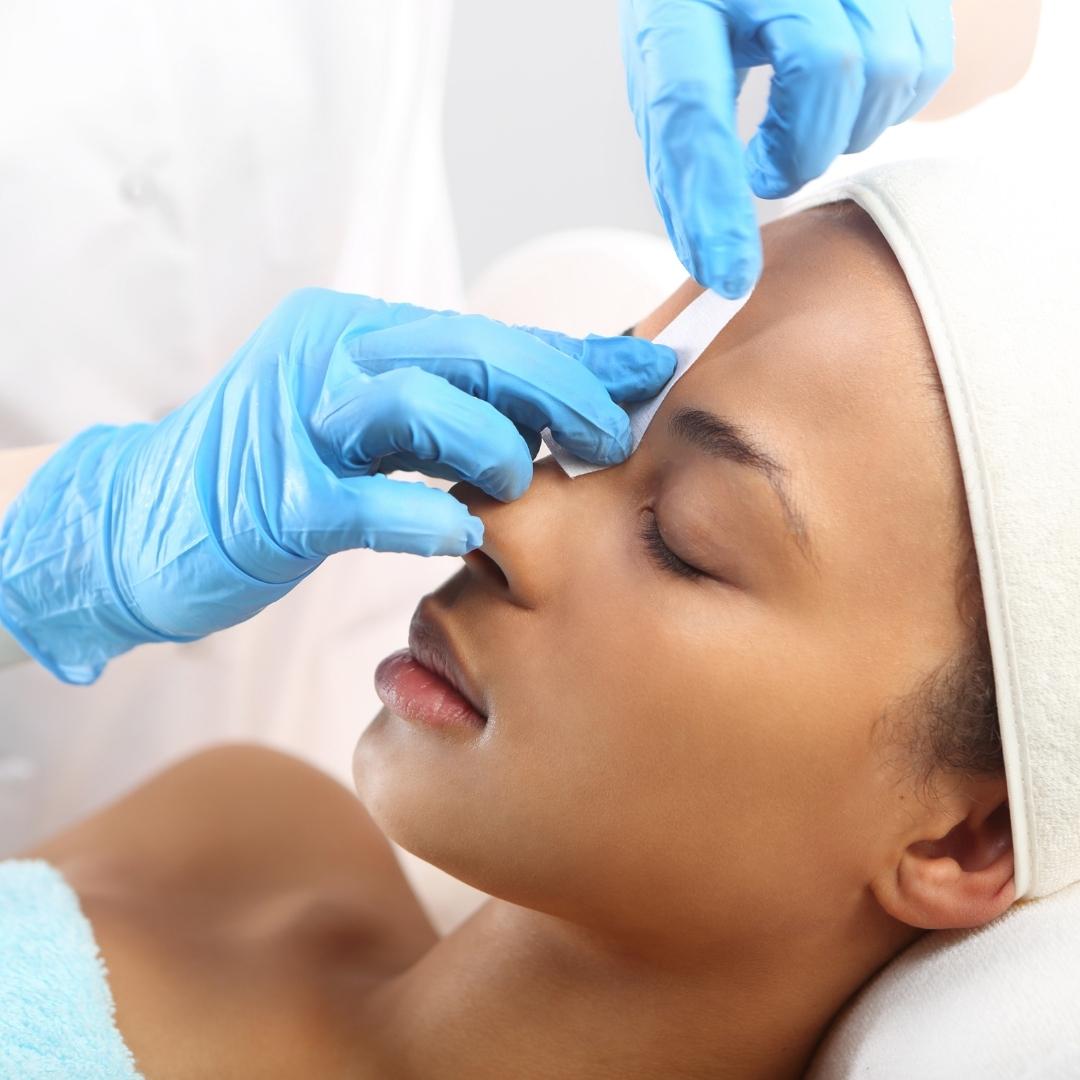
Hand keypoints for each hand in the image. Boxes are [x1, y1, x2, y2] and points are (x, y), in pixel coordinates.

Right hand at [0, 289, 675, 682]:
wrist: (143, 522)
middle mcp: (329, 358)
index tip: (649, 375)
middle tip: (609, 436)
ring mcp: (296, 422)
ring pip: (420, 404)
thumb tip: (567, 410)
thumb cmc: (277, 480)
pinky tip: (455, 534)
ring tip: (517, 484)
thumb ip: (450, 412)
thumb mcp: (368, 431)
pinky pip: (366, 498)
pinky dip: (424, 516)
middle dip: (557, 390)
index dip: (574, 355)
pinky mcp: (272, 498)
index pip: (487, 334)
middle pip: (468, 350)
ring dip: (491, 447)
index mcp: (360, 336)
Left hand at [621, 0, 953, 295]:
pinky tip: (846, 102)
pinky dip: (890, 104)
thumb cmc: (703, 8)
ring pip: (886, 65)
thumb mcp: (666, 69)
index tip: (731, 274)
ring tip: (804, 127)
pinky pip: (926, 59)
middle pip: (823, 69)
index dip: (714, 202)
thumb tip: (717, 268)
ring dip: (845, 129)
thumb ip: (681, 162)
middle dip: (800, 152)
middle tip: (766, 168)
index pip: (694, 103)